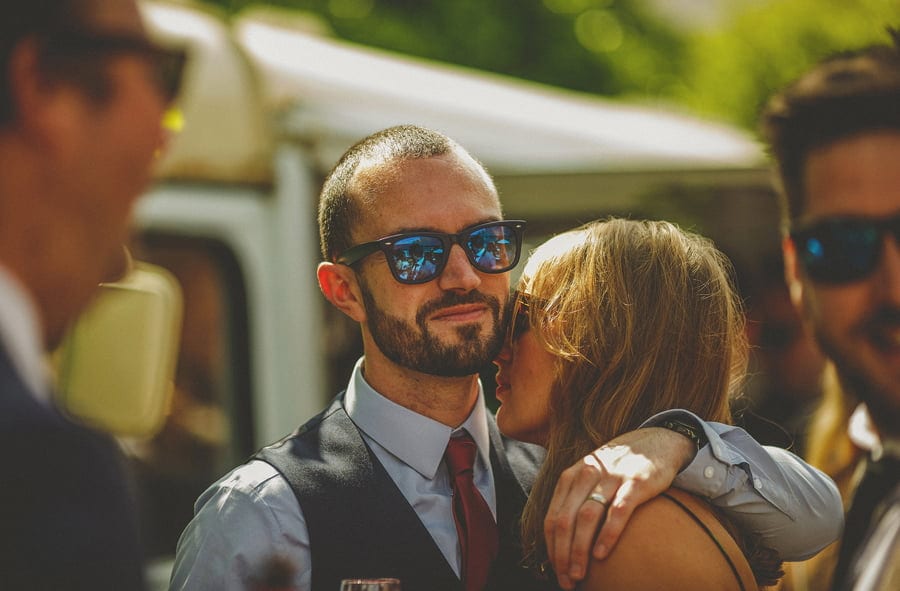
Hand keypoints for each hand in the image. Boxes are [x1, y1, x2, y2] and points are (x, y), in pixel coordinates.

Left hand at [543, 427, 695, 589]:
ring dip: (580, 550)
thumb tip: (563, 543)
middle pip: (565, 521)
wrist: (656, 442)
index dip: (551, 549)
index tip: (556, 572)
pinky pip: (618, 511)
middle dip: (562, 555)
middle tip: (567, 581)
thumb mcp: (590, 478)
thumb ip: (576, 502)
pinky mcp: (636, 482)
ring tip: (579, 574)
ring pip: (586, 517)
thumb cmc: (618, 468)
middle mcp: (586, 475)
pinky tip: (601, 554)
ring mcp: (611, 477)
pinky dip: (607, 534)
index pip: (552, 518)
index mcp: (571, 477)